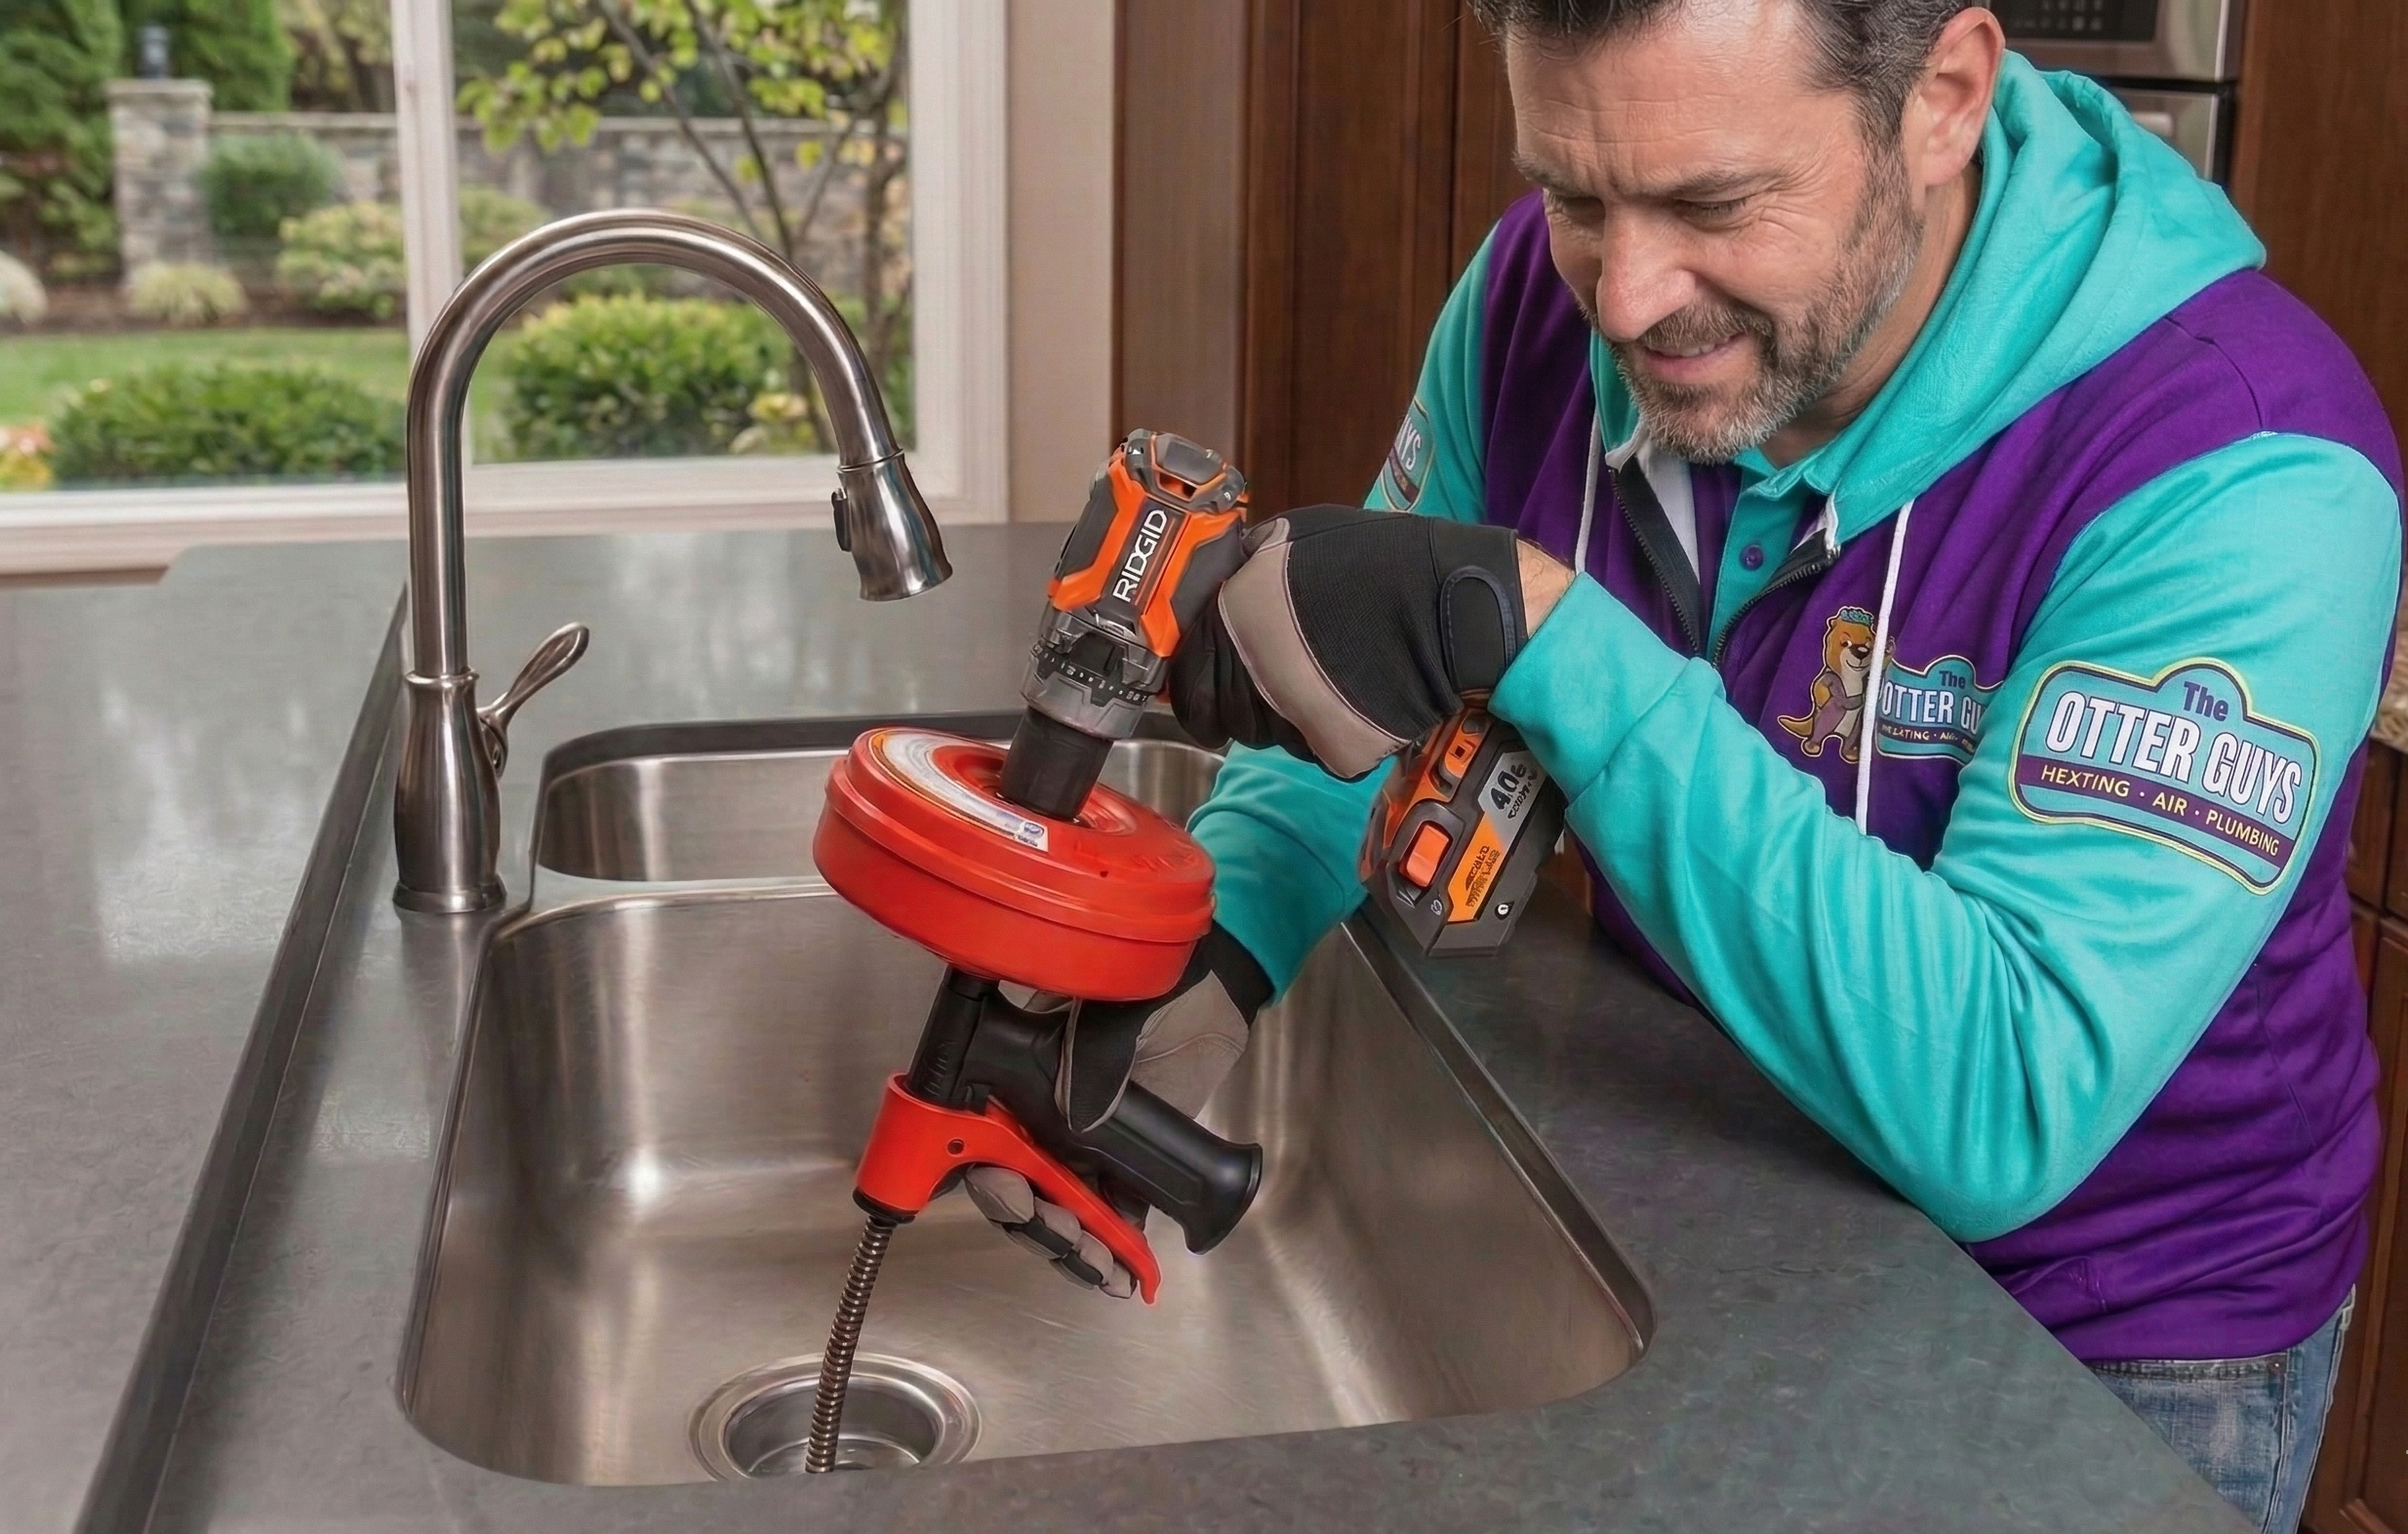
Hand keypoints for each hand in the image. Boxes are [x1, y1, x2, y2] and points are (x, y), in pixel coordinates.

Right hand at [964, 924, 1271, 1297]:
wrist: (1218, 989)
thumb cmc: (1158, 978)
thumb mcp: (1115, 1002)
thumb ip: (1094, 1052)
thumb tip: (1076, 1114)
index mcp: (1022, 1074)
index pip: (978, 1133)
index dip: (980, 1171)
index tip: (1006, 1189)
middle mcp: (1043, 1118)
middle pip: (1014, 1186)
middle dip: (1028, 1220)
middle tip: (1054, 1225)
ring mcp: (1086, 1148)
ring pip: (1059, 1213)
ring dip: (1067, 1246)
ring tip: (1094, 1261)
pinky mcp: (1131, 1169)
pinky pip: (1114, 1221)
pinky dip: (1115, 1253)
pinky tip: (1126, 1275)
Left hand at [1168, 507, 1556, 779]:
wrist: (1451, 604)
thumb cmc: (1378, 561)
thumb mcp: (1296, 537)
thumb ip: (1246, 568)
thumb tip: (1223, 588)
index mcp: (1231, 618)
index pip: (1186, 679)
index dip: (1196, 684)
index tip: (1208, 683)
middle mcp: (1250, 673)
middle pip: (1224, 715)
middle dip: (1244, 703)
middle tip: (1283, 680)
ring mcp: (1290, 718)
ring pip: (1269, 737)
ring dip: (1288, 718)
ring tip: (1330, 679)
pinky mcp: (1331, 750)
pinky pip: (1317, 750)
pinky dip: (1332, 734)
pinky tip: (1357, 700)